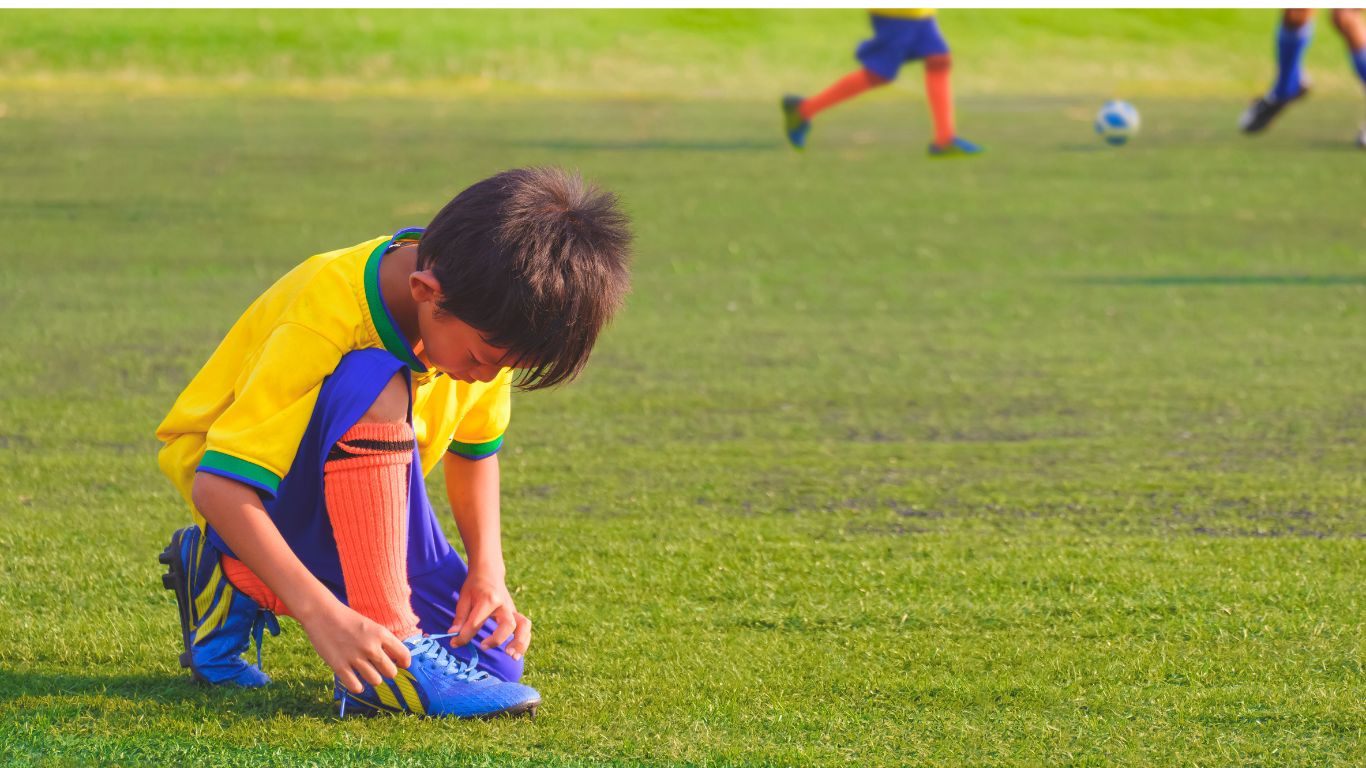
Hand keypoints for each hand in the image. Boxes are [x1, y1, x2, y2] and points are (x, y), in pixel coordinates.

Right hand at [297, 599, 411, 694]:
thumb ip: (382, 641)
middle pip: (391, 672)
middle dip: (387, 673)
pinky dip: (358, 687)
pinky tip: (355, 681)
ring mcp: (355, 658)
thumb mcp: (371, 625)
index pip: (404, 655)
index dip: (404, 662)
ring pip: (376, 681)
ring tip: (366, 673)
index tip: (401, 665)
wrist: (322, 614)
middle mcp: (371, 647)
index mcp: (381, 634)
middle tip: (380, 669)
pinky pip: (356, 687)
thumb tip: (394, 659)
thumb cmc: (347, 619)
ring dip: (373, 679)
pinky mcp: (339, 666)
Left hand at [449, 567, 531, 660]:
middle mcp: (504, 605)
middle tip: (483, 647)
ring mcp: (512, 609)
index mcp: (489, 599)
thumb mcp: (464, 598)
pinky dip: (524, 641)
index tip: (454, 643)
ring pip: (523, 626)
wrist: (489, 572)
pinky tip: (516, 653)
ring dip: (520, 642)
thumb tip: (453, 636)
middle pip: (508, 624)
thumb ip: (460, 618)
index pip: (476, 623)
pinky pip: (526, 628)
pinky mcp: (516, 614)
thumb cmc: (474, 586)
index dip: (463, 636)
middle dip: (497, 639)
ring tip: (512, 656)